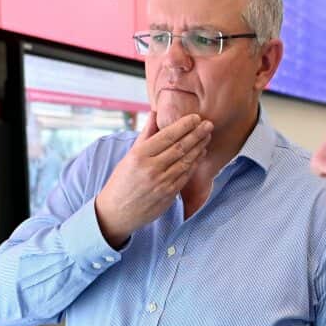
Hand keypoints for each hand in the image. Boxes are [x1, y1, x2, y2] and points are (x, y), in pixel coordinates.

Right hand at [94, 112, 211, 246]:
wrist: (117, 213)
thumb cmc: (121, 181)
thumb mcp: (129, 155)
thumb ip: (145, 134)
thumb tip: (155, 112)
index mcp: (139, 156)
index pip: (167, 136)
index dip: (184, 125)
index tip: (195, 117)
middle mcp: (151, 169)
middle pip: (180, 147)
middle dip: (196, 134)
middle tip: (208, 124)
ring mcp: (161, 183)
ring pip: (186, 161)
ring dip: (199, 147)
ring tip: (207, 136)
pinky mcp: (168, 195)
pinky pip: (186, 176)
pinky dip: (195, 163)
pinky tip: (200, 154)